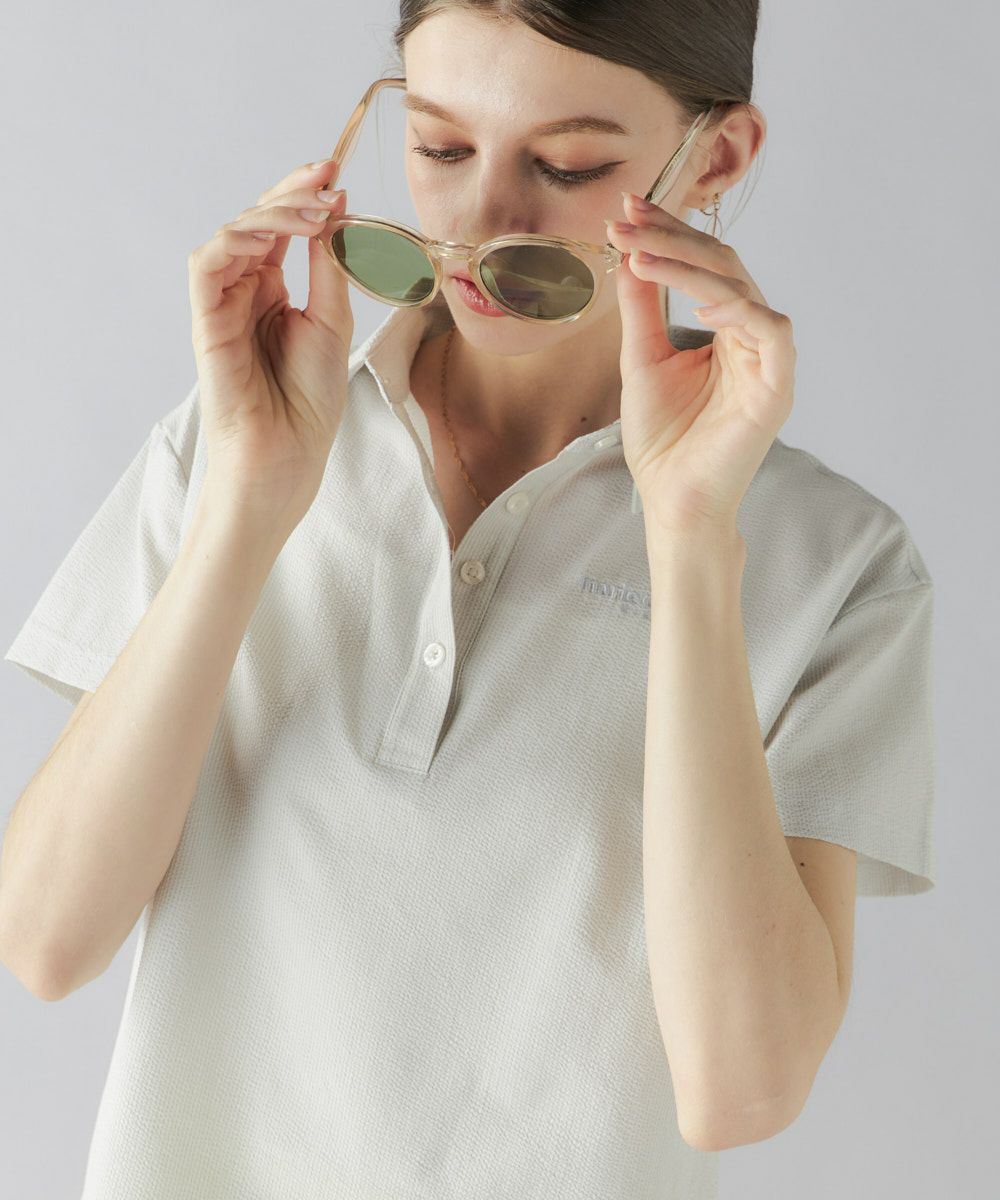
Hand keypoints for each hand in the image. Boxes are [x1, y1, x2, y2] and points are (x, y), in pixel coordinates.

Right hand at [187, 157, 353, 526]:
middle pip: (258, 221)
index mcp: (276, 292)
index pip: (284, 229)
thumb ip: (329, 265)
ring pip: (234, 234)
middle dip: (292, 192)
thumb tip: (337, 208)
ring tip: (314, 212)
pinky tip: (276, 237)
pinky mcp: (205, 319)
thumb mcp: (334, 322)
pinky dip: (238, 240)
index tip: (336, 174)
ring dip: (273, 214)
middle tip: (327, 176)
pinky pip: (206, 263)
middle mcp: (246, 290)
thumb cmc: (310, 402)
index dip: (305, 196)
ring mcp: (223, 303)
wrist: (287, 454)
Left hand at [607, 191, 796, 540]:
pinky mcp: (777, 387)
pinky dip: (738, 309)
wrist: (673, 499)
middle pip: (723, 265)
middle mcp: (750, 336)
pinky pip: (770, 332)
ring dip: (689, 266)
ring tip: (640, 255)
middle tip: (627, 219)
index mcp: (725, 328)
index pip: (702, 265)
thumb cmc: (663, 439)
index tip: (626, 210)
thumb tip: (630, 255)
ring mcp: (767, 360)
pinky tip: (698, 301)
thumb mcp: (642, 360)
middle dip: (672, 238)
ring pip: (742, 288)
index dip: (668, 233)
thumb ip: (642, 308)